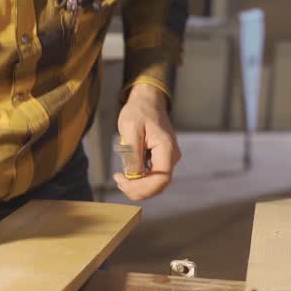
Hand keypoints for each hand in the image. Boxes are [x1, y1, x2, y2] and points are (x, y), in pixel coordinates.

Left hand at [113, 84, 180, 200]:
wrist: (147, 100)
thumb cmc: (139, 111)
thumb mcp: (130, 129)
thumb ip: (132, 153)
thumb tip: (133, 176)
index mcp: (166, 148)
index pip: (161, 179)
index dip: (142, 188)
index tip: (122, 182)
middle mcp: (171, 156)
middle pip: (159, 185)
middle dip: (137, 189)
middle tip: (118, 181)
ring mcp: (168, 158)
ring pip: (156, 183)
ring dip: (138, 186)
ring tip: (120, 178)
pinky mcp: (162, 159)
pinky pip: (153, 176)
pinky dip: (140, 180)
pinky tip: (127, 174)